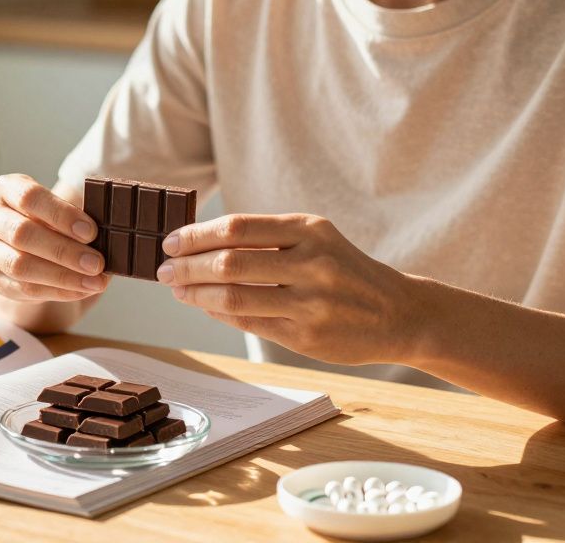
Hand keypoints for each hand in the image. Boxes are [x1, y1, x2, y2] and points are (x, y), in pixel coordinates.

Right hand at [0, 174, 110, 302]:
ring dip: (62, 276)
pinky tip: (81, 290)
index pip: (29, 197)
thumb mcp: (62, 211)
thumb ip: (79, 221)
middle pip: (22, 233)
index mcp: (6, 189)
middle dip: (64, 250)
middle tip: (97, 263)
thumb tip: (111, 240)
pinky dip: (56, 291)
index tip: (91, 232)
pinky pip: (23, 289)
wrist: (28, 246)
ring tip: (94, 282)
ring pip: (20, 265)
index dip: (61, 214)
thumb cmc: (52, 221)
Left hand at [156, 213, 423, 365]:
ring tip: (178, 289)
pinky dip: (219, 313)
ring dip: (195, 294)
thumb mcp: (316, 239)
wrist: (400, 312)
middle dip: (187, 266)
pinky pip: (248, 323)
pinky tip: (205, 307)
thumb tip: (200, 244)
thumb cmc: (345, 270)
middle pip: (229, 263)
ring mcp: (310, 303)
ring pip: (233, 297)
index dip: (196, 235)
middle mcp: (311, 263)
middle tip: (164, 269)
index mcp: (310, 230)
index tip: (171, 241)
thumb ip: (267, 239)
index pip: (237, 228)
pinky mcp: (306, 336)